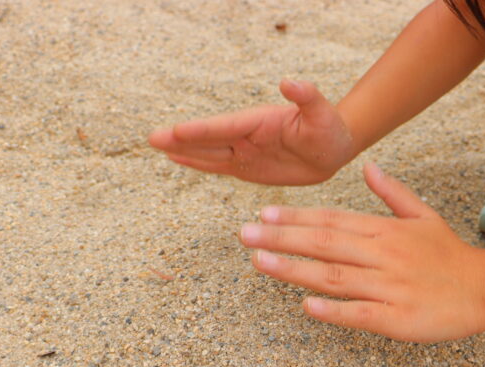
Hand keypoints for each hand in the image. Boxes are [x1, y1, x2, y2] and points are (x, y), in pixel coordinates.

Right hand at [148, 79, 355, 185]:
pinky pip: (218, 165)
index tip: (178, 132)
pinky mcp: (247, 167)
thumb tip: (290, 82)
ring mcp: (244, 151)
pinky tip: (178, 160)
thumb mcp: (322, 113)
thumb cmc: (329, 129)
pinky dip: (198, 163)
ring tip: (157, 145)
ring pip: (209, 152)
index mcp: (260, 122)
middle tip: (153, 138)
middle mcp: (247, 135)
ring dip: (184, 151)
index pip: (227, 127)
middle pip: (210, 139)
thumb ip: (307, 96)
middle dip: (182, 140)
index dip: (203, 131)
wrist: (332, 148)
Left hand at [238, 163, 484, 341]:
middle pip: (325, 243)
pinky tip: (306, 306)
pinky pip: (360, 313)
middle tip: (244, 234)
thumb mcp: (424, 216)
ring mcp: (389, 287)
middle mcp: (383, 255)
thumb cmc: (450, 256)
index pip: (333, 219)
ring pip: (334, 276)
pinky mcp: (397, 318)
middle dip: (282, 237)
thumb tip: (368, 166)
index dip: (296, 216)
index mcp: (385, 231)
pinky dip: (333, 310)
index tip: (264, 213)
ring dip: (294, 269)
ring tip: (259, 262)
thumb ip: (392, 194)